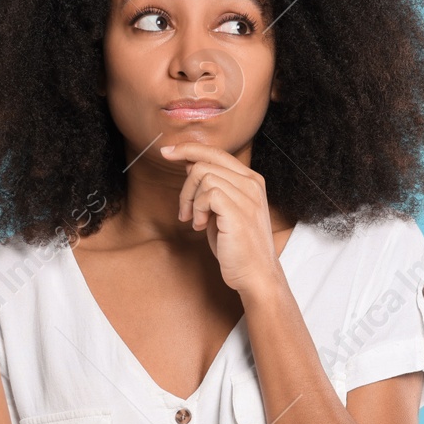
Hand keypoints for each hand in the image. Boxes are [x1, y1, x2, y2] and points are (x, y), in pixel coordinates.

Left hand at [160, 142, 281, 293]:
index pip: (216, 152)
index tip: (167, 152)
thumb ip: (211, 187)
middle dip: (185, 187)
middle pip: (204, 162)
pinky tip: (201, 226)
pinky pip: (207, 194)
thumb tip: (190, 164)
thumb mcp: (223, 210)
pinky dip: (197, 209)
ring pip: (202, 175)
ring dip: (190, 200)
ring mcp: (247, 196)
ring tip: (196, 221)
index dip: (188, 149)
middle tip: (185, 212)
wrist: (256, 274)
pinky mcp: (238, 210)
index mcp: (251, 180)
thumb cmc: (237, 246)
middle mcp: (252, 183)